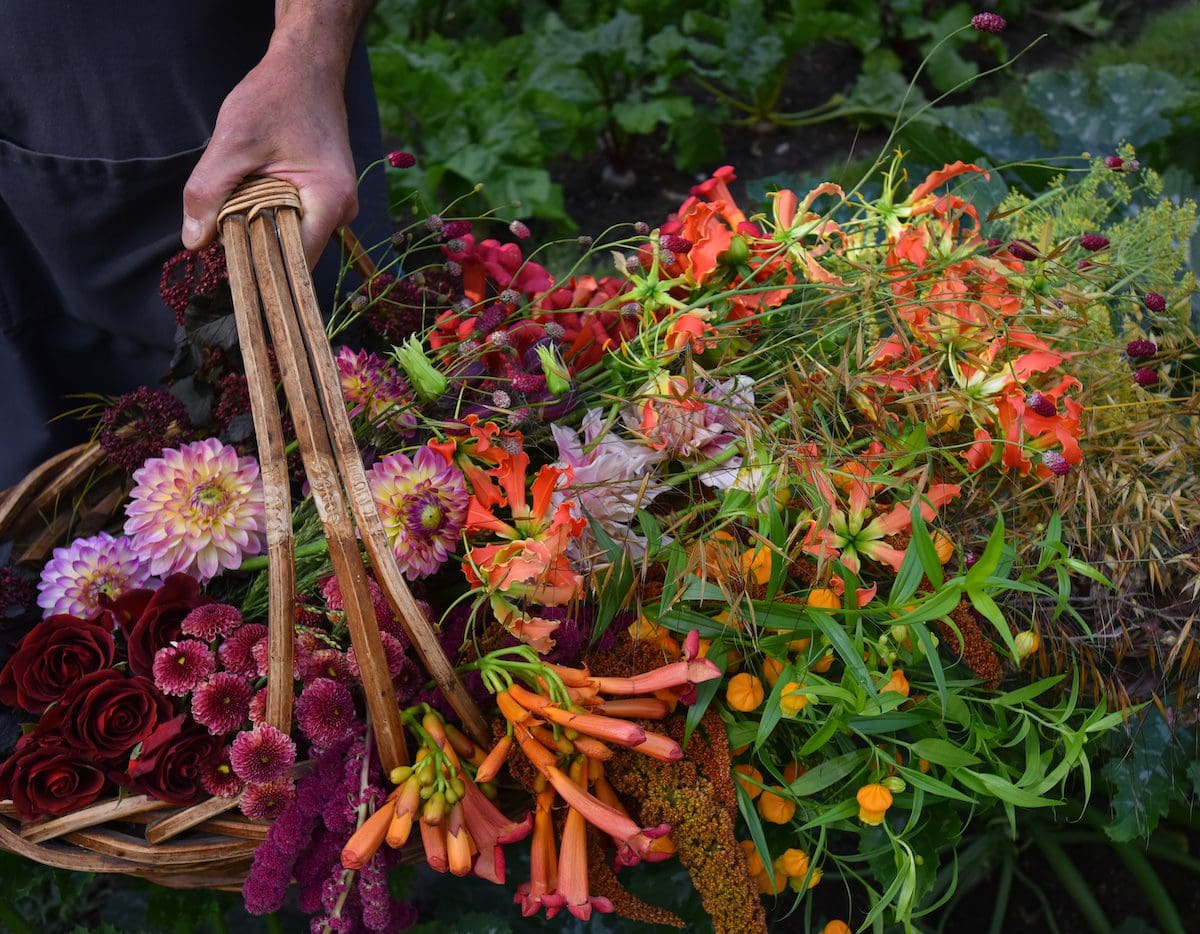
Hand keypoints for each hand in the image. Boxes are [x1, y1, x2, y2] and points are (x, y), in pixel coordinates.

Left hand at [181, 37, 357, 268]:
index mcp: (330, 201)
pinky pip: (294, 222)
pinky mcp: (326, 199)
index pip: (295, 261)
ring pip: (291, 238)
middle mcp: (343, 212)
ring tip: (229, 213)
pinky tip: (247, 199)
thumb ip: (209, 192)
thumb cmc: (275, 97)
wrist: (306, 69)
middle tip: (216, 238)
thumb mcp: (232, 143)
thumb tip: (194, 242)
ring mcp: (337, 207)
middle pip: (293, 253)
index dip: (260, 271)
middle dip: (254, 249)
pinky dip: (266, 217)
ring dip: (258, 231)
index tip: (225, 274)